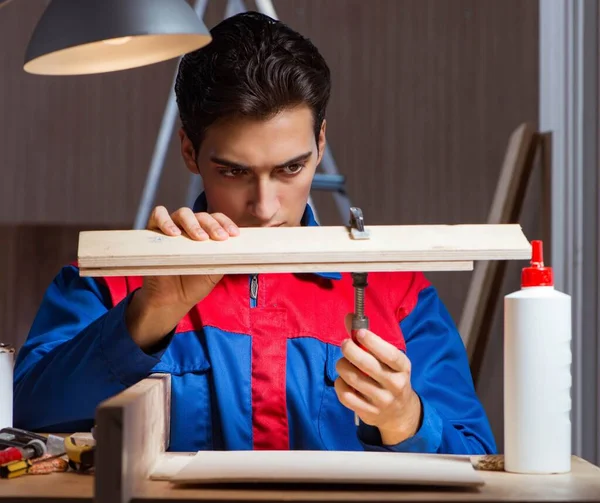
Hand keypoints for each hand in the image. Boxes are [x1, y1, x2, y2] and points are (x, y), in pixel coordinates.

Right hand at [126, 206, 238, 349]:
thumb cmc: (195, 283)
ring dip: (193, 223)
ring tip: (199, 238)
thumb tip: (243, 247)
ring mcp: (172, 228)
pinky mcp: (153, 232)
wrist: (172, 299)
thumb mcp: (216, 269)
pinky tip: (174, 234)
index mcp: (206, 233)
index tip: (234, 235)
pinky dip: (166, 220)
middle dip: (213, 225)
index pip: (217, 219)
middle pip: (202, 215)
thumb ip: (226, 256)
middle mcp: (189, 227)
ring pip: (182, 213)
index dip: (226, 224)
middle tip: (219, 238)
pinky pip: (157, 215)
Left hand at [334, 314, 422, 444]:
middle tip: (345, 344)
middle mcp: (395, 385)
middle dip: (351, 351)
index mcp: (403, 368)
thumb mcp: (387, 359)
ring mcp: (382, 401)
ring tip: (343, 363)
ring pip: (353, 379)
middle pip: (368, 366)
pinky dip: (339, 384)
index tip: (360, 332)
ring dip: (342, 366)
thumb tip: (349, 317)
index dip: (373, 342)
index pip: (390, 355)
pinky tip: (342, 380)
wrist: (400, 412)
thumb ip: (367, 339)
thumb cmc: (390, 376)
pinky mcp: (369, 413)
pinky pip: (346, 396)